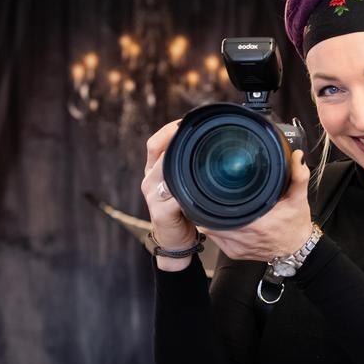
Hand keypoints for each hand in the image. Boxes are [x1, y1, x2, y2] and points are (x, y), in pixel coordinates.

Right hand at [142, 120, 197, 270]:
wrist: (175, 241)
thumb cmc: (182, 210)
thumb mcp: (185, 184)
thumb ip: (190, 167)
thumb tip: (212, 144)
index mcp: (155, 169)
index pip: (156, 142)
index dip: (170, 130)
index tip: (188, 122)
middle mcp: (150, 179)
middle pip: (159, 151)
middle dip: (177, 139)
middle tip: (199, 132)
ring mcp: (152, 196)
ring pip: (164, 170)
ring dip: (180, 161)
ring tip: (200, 153)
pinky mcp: (160, 212)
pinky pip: (172, 196)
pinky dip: (185, 190)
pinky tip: (196, 185)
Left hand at [202, 150, 313, 262]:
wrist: (296, 249)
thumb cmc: (295, 224)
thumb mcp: (299, 198)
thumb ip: (298, 177)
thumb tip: (296, 156)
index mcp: (258, 224)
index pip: (224, 214)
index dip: (212, 202)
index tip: (210, 191)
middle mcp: (245, 237)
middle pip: (212, 221)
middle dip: (209, 207)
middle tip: (210, 195)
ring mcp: (238, 247)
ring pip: (211, 231)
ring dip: (210, 218)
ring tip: (214, 206)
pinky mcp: (235, 253)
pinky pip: (216, 240)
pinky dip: (215, 230)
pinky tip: (221, 221)